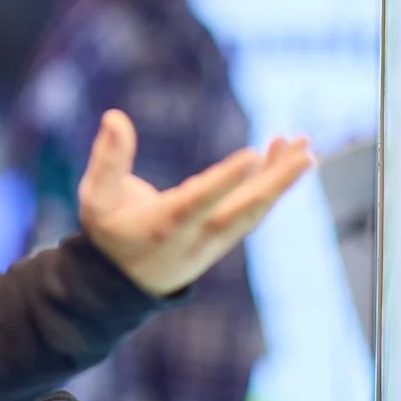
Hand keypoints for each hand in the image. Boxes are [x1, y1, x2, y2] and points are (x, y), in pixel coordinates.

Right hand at [78, 111, 313, 296]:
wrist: (123, 284)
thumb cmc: (109, 232)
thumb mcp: (96, 198)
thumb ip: (107, 159)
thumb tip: (115, 117)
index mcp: (164, 225)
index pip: (200, 202)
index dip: (225, 180)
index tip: (252, 155)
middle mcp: (197, 236)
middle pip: (244, 210)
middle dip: (276, 182)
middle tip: (305, 154)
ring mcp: (216, 240)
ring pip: (255, 210)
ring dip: (282, 179)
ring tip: (303, 146)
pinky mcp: (225, 237)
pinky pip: (254, 210)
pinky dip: (271, 183)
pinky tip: (284, 155)